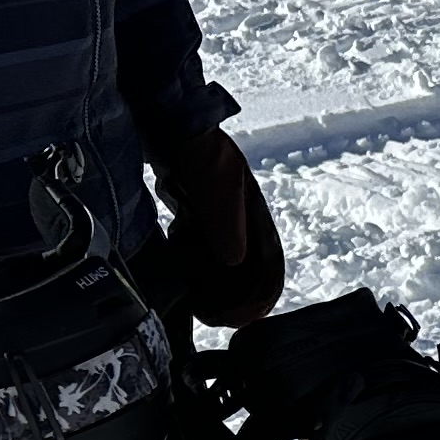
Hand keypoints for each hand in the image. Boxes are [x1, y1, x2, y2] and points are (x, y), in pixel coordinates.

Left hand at [152, 124, 284, 327]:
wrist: (169, 122)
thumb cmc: (198, 151)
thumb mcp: (215, 189)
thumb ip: (225, 224)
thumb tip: (235, 263)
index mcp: (254, 215)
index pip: (270, 265)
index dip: (260, 296)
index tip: (240, 317)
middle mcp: (241, 220)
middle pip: (249, 270)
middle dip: (238, 298)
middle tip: (215, 317)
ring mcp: (218, 217)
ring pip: (225, 263)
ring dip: (218, 286)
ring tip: (201, 306)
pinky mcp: (196, 214)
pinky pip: (203, 250)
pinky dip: (199, 268)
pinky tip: (185, 277)